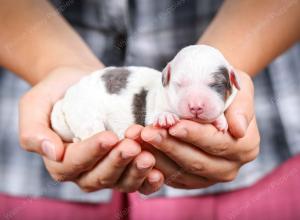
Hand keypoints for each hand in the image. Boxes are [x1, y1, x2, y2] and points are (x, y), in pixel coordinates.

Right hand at [19, 66, 163, 193]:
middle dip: (118, 162)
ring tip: (149, 156)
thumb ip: (33, 131)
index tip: (108, 137)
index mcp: (60, 162)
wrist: (79, 82)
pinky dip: (148, 180)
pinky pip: (137, 180)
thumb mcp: (34, 105)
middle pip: (100, 177)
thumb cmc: (55, 93)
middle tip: (133, 145)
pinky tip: (159, 172)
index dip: (91, 153)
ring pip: (121, 182)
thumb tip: (51, 152)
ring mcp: (107, 169)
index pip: (73, 164)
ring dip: (136, 171)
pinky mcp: (126, 164)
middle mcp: (84, 171)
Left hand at [127, 71, 259, 188]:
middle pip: (197, 161)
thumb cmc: (223, 88)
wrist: (211, 98)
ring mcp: (210, 177)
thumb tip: (239, 129)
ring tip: (138, 139)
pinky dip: (155, 165)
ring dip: (157, 156)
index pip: (218, 143)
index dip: (195, 135)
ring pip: (181, 172)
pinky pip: (172, 177)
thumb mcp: (238, 87)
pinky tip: (140, 151)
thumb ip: (242, 107)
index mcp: (245, 146)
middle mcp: (230, 166)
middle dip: (169, 146)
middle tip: (147, 132)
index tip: (174, 125)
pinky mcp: (192, 180)